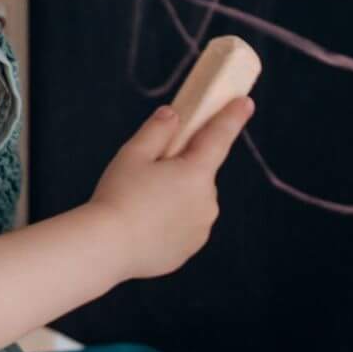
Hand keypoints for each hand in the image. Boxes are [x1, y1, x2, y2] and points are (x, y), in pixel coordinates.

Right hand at [87, 97, 252, 280]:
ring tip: (140, 204)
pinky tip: (144, 225)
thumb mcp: (133, 154)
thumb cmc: (118, 196)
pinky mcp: (189, 249)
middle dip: (181, 167)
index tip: (245, 102)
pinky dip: (170, 222)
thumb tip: (173, 115)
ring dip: (176, 196)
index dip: (232, 116)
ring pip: (192, 201)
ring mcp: (201, 229)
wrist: (107, 247)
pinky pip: (184, 227)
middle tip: (148, 172)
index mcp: (196, 173)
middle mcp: (207, 202)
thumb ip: (158, 130)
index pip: (220, 137)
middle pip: (199, 173)